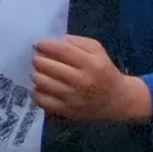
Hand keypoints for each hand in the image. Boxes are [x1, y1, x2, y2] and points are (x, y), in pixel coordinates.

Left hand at [32, 35, 152, 122]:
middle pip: (47, 66)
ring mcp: (73, 98)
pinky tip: (40, 87)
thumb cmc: (104, 71)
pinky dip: (35, 91)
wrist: (117, 100)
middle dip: (38, 59)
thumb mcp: (98, 51)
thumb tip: (53, 41)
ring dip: (35, 73)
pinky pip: (41, 100)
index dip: (46, 45)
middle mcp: (82, 81)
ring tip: (39, 71)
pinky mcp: (66, 110)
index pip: (62, 51)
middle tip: (38, 58)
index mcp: (92, 64)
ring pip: (41, 82)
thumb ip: (77, 42)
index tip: (38, 44)